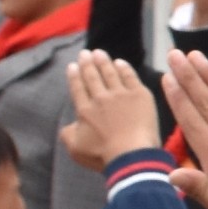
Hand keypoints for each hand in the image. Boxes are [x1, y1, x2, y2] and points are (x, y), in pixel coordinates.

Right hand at [66, 48, 162, 167]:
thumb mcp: (76, 149)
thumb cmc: (103, 156)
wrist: (131, 155)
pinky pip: (130, 77)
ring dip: (103, 61)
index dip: (74, 75)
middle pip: (92, 76)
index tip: (72, 66)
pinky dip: (124, 68)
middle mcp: (101, 98)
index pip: (78, 88)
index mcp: (85, 110)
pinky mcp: (139, 95)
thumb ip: (67, 134)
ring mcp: (121, 95)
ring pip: (110, 73)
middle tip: (84, 53)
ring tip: (99, 53)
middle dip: (87, 63)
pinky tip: (120, 62)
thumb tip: (68, 126)